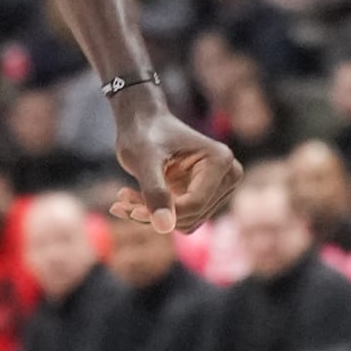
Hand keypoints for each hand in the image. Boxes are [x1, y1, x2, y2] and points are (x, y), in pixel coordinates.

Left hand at [111, 95, 241, 233]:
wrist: (144, 123)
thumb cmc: (144, 134)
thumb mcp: (144, 161)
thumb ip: (154, 192)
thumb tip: (165, 228)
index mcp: (220, 161)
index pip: (194, 205)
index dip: (160, 211)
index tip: (128, 205)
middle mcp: (228, 176)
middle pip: (191, 216)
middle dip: (153, 212)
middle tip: (122, 199)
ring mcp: (218, 189)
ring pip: (184, 222)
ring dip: (151, 215)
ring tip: (125, 197)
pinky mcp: (205, 197)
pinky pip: (180, 220)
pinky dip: (154, 214)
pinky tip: (132, 200)